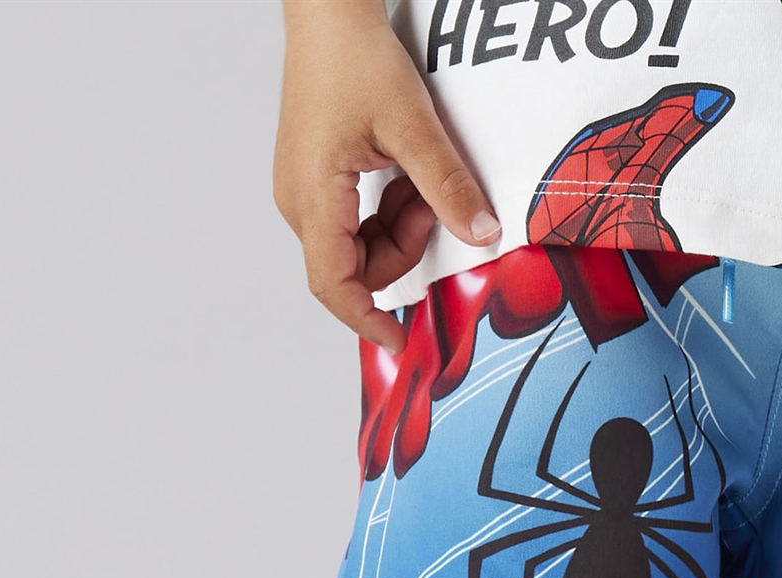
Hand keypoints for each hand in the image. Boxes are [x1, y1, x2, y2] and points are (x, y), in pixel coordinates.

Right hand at [274, 0, 499, 352]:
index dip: (367, 319)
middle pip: (353, 268)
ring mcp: (305, 191)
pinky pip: (356, 221)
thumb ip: (447, 185)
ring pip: (358, 246)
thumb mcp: (412, 123)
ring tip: (415, 179)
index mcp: (312, 196)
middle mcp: (299, 201)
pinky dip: (388, 211)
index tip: (400, 341)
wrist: (327, 10)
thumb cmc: (353, 56)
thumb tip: (482, 235)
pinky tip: (401, 175)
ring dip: (397, 229)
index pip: (333, 284)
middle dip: (400, 253)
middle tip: (429, 204)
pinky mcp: (318, 180)